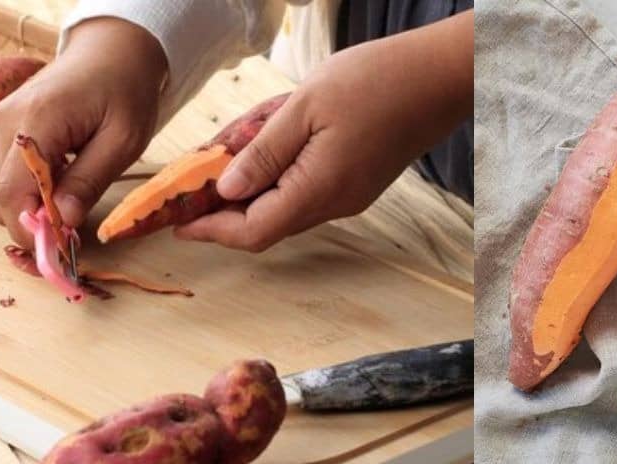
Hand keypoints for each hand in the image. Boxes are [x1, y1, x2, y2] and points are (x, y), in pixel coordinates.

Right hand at [0, 18, 166, 246]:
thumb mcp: (124, 140)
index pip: (12, 194)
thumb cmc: (125, 92)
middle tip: (76, 242)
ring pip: (6, 194)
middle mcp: (4, 127)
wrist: (111, 54)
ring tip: (76, 210)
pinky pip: (12, 179)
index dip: (32, 231)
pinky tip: (66, 191)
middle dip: (36, 227)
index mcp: (34, 123)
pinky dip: (35, 195)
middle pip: (3, 200)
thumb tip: (64, 221)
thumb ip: (90, 180)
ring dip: (37, 212)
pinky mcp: (4, 135)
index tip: (63, 253)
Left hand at [174, 10, 472, 251]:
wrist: (438, 78)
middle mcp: (334, 203)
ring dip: (251, 184)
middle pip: (266, 223)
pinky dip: (277, 172)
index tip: (178, 221)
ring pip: (284, 203)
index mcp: (319, 190)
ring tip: (227, 146)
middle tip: (192, 176)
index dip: (211, 231)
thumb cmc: (376, 83)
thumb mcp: (304, 108)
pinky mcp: (356, 181)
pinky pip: (304, 187)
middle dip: (224, 205)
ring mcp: (348, 195)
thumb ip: (262, 153)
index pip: (253, 232)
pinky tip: (266, 138)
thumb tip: (224, 191)